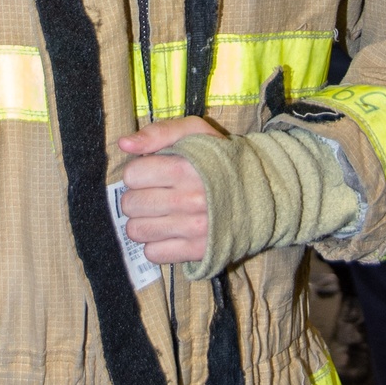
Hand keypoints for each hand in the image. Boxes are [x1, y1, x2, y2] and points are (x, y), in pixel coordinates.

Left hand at [118, 116, 221, 262]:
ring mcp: (194, 229)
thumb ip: (159, 132)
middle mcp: (189, 200)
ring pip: (137, 231)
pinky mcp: (198, 252)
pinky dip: (156, 243)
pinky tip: (170, 231)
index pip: (132, 175)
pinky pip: (153, 253)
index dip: (138, 172)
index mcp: (185, 167)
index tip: (153, 173)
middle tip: (155, 194)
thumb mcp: (195, 130)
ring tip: (159, 213)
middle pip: (130, 204)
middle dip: (138, 197)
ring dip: (143, 221)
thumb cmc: (220, 157)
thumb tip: (124, 144)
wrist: (262, 190)